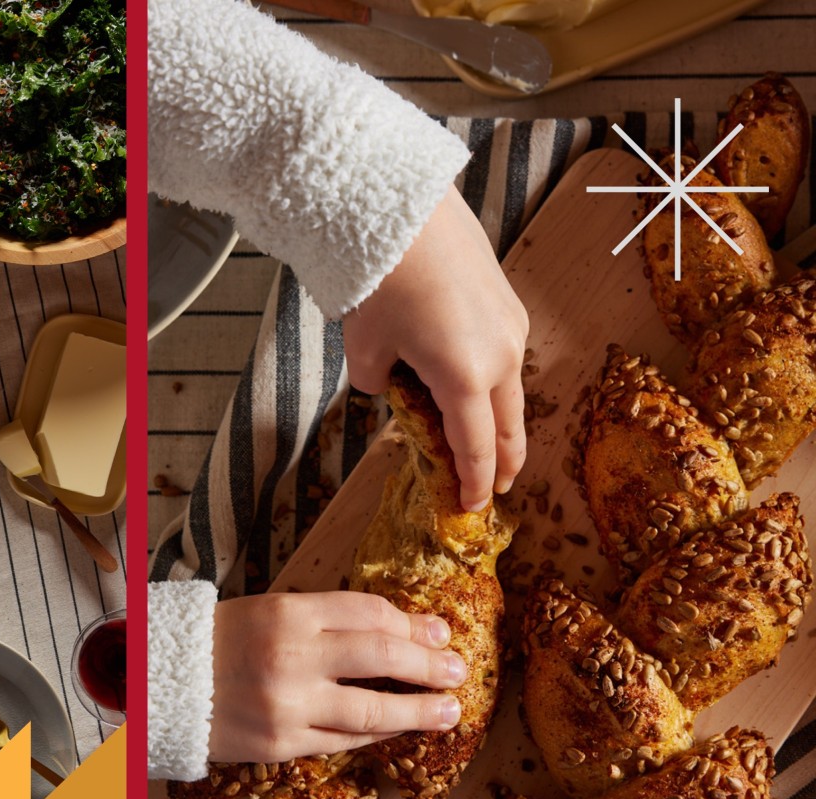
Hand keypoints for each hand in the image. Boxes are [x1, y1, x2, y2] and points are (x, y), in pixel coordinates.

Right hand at [207, 591, 465, 763]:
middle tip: (457, 670)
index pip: (369, 613)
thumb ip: (328, 619)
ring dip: (417, 711)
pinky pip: (343, 740)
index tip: (438, 633)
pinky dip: (375, 735)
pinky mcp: (282, 743)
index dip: (411, 623)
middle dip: (428, 665)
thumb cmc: (220, 642)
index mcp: (287, 612)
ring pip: (371, 711)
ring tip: (448, 711)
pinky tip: (397, 729)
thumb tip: (400, 630)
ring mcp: (288, 704)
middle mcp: (292, 656)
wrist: (160, 683)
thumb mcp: (270, 611)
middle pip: (381, 656)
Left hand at [344, 185, 529, 511]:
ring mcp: (512, 327)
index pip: (476, 450)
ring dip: (498, 422)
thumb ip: (379, 385)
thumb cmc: (379, 281)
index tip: (472, 510)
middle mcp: (503, 357)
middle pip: (510, 427)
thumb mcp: (364, 349)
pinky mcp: (509, 302)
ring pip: (511, 392)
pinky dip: (494, 385)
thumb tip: (392, 387)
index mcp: (466, 378)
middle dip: (503, 464)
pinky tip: (471, 386)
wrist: (401, 208)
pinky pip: (506, 358)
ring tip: (483, 443)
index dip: (475, 486)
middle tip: (493, 489)